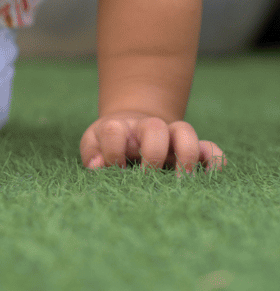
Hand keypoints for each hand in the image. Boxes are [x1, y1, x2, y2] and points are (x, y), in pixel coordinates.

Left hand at [80, 112, 225, 171]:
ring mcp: (172, 138)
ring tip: (183, 181)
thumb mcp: (94, 145)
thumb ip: (92, 154)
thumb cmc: (109, 144)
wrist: (131, 129)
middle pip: (155, 127)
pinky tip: (209, 179)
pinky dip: (215, 161)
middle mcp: (148, 129)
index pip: (114, 130)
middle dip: (153, 153)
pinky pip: (212, 149)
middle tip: (149, 178)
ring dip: (186, 155)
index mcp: (121, 128)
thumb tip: (98, 167)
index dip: (112, 152)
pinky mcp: (193, 150)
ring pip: (186, 131)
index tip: (114, 170)